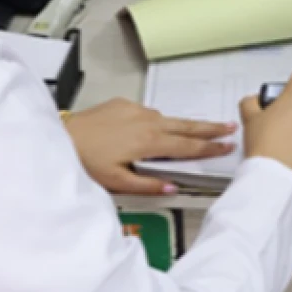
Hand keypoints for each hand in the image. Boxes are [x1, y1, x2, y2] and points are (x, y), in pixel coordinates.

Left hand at [65, 98, 235, 195]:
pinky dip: (160, 120)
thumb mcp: (117, 182)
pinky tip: (159, 127)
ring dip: (186, 124)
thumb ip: (147, 185)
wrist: (62, 135)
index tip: (227, 146)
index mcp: (148, 142)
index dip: (209, 147)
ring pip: (168, 118)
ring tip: (201, 128)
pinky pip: (149, 113)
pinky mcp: (124, 104)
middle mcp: (146, 122)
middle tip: (229, 126)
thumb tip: (171, 187)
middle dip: (209, 127)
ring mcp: (136, 110)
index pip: (187, 146)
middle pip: (185, 125)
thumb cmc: (85, 159)